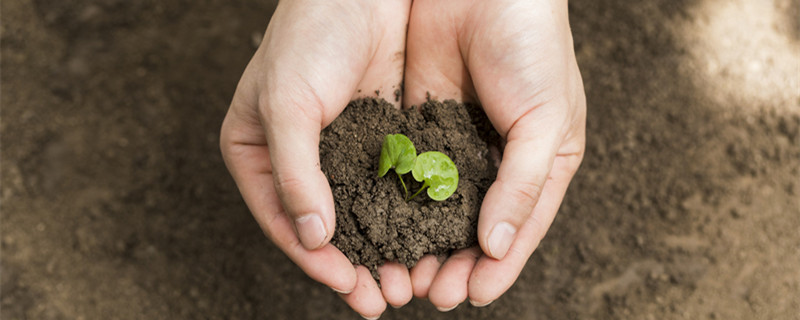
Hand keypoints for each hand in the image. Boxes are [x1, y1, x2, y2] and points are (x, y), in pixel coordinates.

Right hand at [219, 0, 412, 317]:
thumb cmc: (308, 37)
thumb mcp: (287, 106)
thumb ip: (295, 174)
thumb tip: (313, 236)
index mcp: (256, 152)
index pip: (283, 219)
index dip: (314, 259)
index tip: (348, 287)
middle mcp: (295, 158)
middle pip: (322, 225)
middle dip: (352, 265)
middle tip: (382, 301)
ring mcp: (337, 149)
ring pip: (359, 212)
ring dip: (381, 248)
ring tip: (406, 283)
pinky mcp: (376, 137)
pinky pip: (387, 186)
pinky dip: (402, 215)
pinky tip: (422, 239)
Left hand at [402, 0, 585, 309]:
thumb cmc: (534, 48)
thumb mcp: (546, 121)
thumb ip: (523, 184)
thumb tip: (498, 246)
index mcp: (540, 165)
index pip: (518, 229)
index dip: (496, 267)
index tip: (469, 295)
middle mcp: (497, 162)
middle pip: (473, 228)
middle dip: (452, 263)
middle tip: (428, 293)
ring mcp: (457, 145)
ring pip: (436, 210)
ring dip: (421, 244)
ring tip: (402, 275)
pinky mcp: (421, 125)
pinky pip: (409, 174)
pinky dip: (397, 205)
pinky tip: (382, 229)